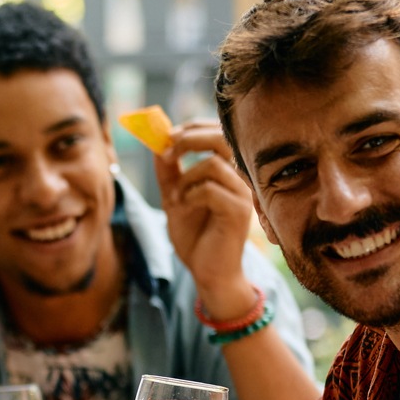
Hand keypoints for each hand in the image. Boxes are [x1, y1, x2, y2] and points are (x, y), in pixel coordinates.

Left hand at [154, 121, 258, 318]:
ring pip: (212, 164)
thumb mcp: (174, 197)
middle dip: (189, 139)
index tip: (167, 135)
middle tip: (167, 152)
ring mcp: (242, 194)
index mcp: (229, 171)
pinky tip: (183, 209)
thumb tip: (156, 143)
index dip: (193, 128)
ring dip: (185, 178)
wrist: (206, 272)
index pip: (219, 132)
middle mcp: (240, 178)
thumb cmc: (195, 235)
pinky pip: (210, 189)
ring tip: (175, 198)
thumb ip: (168, 172)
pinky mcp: (238, 212)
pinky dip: (189, 195)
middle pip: (222, 138)